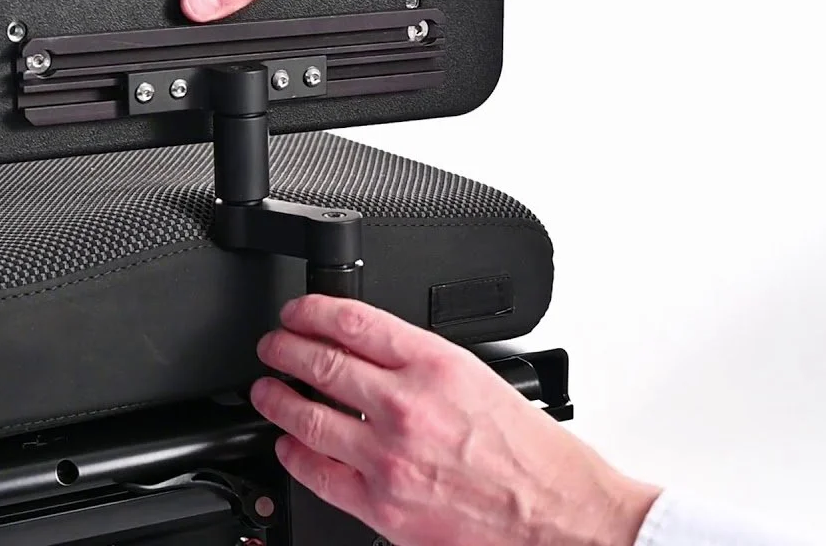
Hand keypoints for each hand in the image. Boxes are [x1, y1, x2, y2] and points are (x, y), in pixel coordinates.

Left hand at [250, 295, 659, 545]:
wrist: (559, 516)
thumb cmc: (532, 454)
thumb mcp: (480, 378)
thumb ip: (420, 363)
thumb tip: (369, 351)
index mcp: (435, 365)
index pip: (352, 321)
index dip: (311, 310)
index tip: (297, 313)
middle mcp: (406, 407)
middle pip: (320, 361)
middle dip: (283, 348)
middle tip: (271, 346)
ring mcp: (389, 458)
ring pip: (307, 416)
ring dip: (276, 398)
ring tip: (266, 390)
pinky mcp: (382, 506)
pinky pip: (319, 473)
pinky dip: (294, 453)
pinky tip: (287, 444)